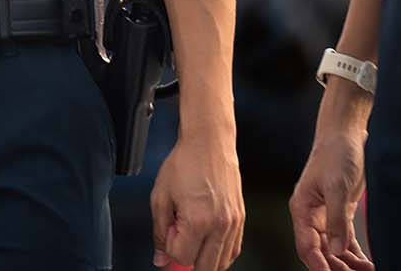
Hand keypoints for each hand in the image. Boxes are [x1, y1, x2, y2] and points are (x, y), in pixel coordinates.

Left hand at [150, 126, 243, 269]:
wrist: (209, 142)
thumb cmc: (186, 162)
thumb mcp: (160, 196)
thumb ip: (159, 232)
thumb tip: (160, 258)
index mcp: (198, 220)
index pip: (182, 258)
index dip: (170, 249)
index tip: (168, 233)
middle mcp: (220, 225)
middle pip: (204, 267)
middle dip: (187, 259)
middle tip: (179, 240)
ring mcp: (234, 223)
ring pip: (221, 264)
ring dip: (204, 259)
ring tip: (192, 239)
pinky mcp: (241, 219)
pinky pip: (233, 251)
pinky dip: (220, 254)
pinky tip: (208, 242)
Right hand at [290, 126, 373, 270]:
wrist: (346, 134)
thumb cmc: (336, 154)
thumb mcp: (337, 186)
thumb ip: (337, 219)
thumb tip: (338, 250)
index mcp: (302, 209)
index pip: (307, 246)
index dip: (318, 265)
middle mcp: (311, 216)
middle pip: (321, 252)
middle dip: (336, 268)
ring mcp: (326, 216)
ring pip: (334, 249)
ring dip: (348, 264)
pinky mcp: (341, 213)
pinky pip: (345, 240)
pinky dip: (355, 253)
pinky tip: (366, 263)